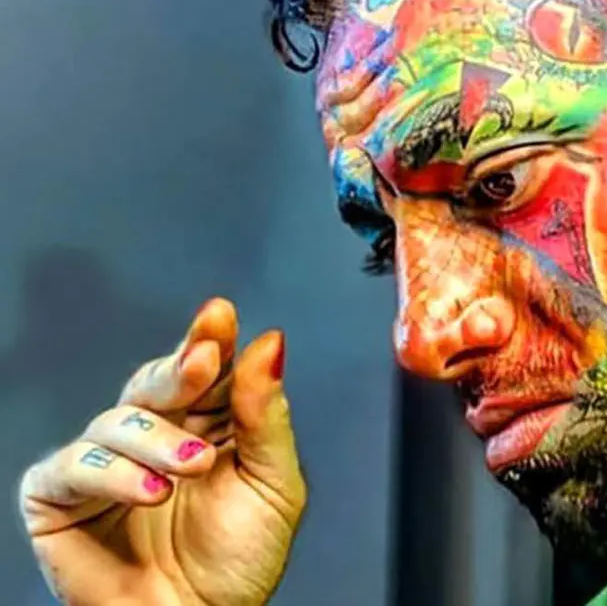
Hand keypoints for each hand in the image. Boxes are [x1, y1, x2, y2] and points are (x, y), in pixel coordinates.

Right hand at [19, 299, 306, 605]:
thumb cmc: (238, 562)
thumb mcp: (274, 484)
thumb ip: (266, 415)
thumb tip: (269, 345)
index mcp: (208, 425)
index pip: (206, 369)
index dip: (210, 339)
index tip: (221, 316)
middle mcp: (155, 436)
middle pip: (157, 382)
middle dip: (179, 367)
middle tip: (203, 363)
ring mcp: (106, 465)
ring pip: (118, 419)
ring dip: (158, 438)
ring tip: (193, 466)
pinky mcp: (60, 499)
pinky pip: (73, 467)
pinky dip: (112, 474)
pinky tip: (150, 492)